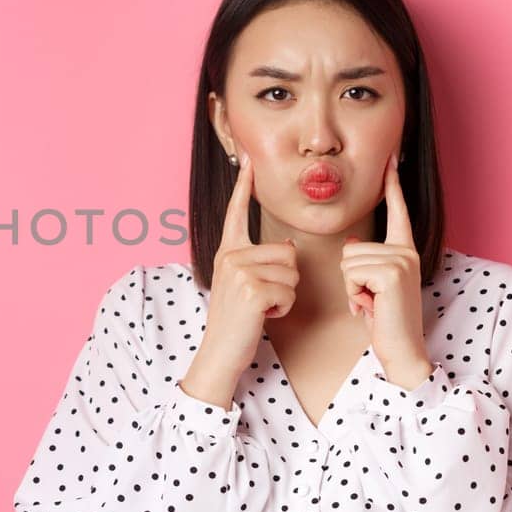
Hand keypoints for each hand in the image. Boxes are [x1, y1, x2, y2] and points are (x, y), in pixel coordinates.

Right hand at [187, 151, 299, 395]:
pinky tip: (264, 316)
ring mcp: (238, 270)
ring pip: (291, 271)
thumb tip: (286, 247)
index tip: (247, 159)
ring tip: (262, 308)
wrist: (220, 352)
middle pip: (286, 252)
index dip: (243, 185)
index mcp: (227, 251)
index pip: (237, 212)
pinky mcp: (251, 288)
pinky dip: (283, 308)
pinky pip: (288, 290)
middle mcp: (230, 255)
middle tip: (262, 299)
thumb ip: (259, 262)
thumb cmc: (237, 321)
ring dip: (286, 295)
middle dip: (286, 280)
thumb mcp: (243, 285)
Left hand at [341, 152, 430, 381]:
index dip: (392, 185)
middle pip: (352, 248)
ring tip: (372, 303)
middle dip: (351, 279)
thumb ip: (365, 262)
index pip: (397, 212)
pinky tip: (372, 307)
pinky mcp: (392, 272)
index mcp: (404, 251)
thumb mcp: (371, 286)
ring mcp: (401, 260)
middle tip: (371, 299)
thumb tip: (352, 244)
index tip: (390, 158)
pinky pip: (351, 273)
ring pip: (348, 261)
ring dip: (352, 288)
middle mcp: (406, 251)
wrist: (401, 349)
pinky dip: (354, 295)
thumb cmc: (384, 320)